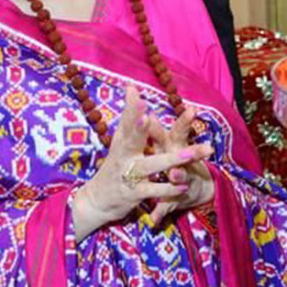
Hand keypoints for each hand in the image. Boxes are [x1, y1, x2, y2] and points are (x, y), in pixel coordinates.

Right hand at [71, 87, 212, 239]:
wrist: (97, 199)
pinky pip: (153, 190)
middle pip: (133, 140)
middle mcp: (123, 156)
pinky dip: (168, 189)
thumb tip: (131, 86)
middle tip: (147, 117)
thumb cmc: (116, 164)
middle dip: (139, 129)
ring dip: (170, 160)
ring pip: (150, 166)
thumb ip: (130, 116)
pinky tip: (184, 185)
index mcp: (122, 141)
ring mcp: (128, 175)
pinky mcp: (134, 193)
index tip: (138, 98)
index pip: (126, 122)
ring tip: (189, 154)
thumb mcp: (121, 140)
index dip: (131, 111)